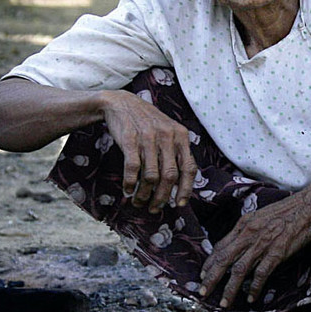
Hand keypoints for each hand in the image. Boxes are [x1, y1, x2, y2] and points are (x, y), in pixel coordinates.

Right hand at [100, 90, 197, 212]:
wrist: (121, 103)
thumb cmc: (147, 122)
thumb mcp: (168, 131)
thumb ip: (176, 152)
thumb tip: (179, 185)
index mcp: (181, 135)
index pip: (189, 168)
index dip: (186, 189)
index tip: (179, 204)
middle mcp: (167, 136)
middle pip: (169, 176)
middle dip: (162, 197)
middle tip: (154, 208)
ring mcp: (148, 138)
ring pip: (151, 176)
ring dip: (144, 194)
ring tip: (139, 202)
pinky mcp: (129, 139)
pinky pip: (132, 168)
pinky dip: (130, 183)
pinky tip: (128, 190)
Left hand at [199, 190, 310, 307]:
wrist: (307, 205)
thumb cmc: (286, 210)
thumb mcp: (260, 216)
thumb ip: (247, 230)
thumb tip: (238, 243)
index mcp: (243, 225)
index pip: (220, 247)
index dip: (210, 263)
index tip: (202, 276)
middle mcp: (249, 234)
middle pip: (224, 260)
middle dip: (211, 279)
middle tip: (202, 293)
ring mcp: (262, 244)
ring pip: (239, 270)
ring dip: (229, 289)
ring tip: (223, 303)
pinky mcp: (277, 252)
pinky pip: (261, 273)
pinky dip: (254, 287)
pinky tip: (250, 298)